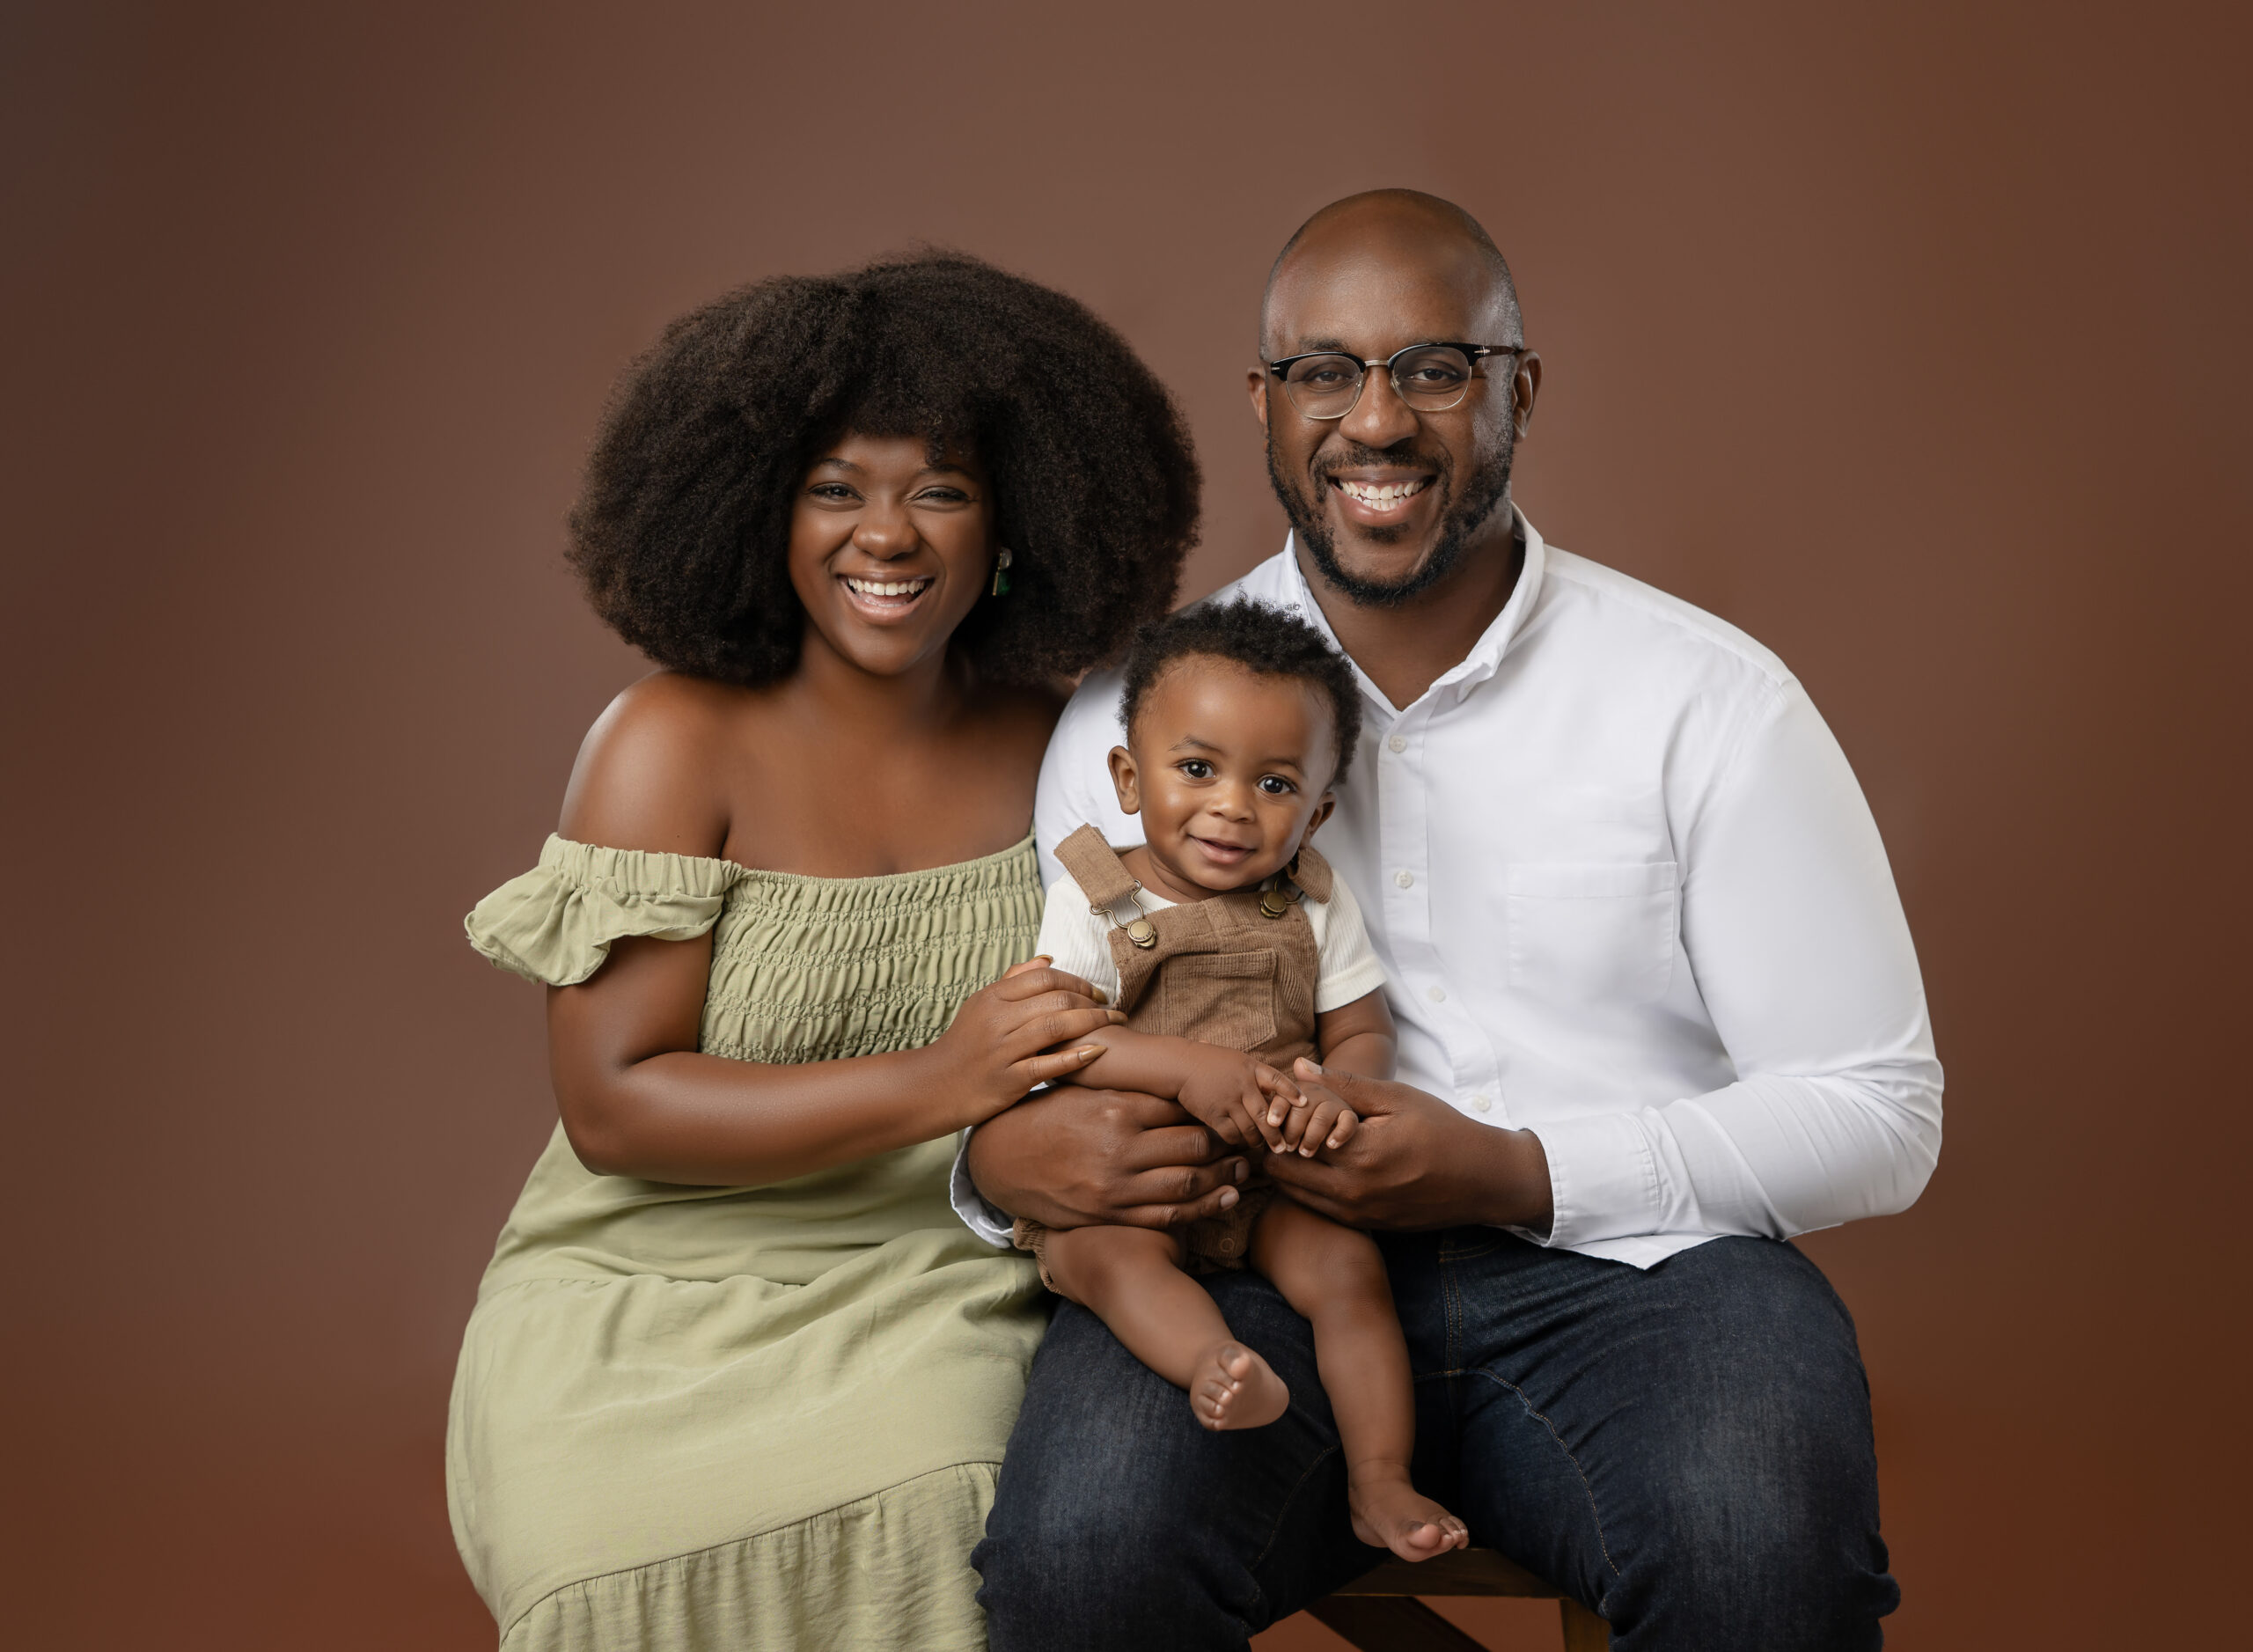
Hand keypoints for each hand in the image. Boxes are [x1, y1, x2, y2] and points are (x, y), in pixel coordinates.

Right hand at [927, 957, 1125, 1125]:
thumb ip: (1014, 981)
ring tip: (1116, 1025)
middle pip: (1055, 999)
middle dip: (1092, 1002)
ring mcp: (1002, 1050)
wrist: (934, 1086)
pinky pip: (1048, 1064)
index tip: (1097, 992)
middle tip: (1112, 1009)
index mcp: (993, 997)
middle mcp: (997, 1020)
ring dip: (1094, 1023)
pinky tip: (1098, 1051)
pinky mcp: (1008, 1080)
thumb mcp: (981, 1005)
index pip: (1044, 978)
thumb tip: (1048, 959)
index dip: (1077, 981)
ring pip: (1056, 1027)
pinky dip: (1076, 1057)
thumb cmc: (964, 1045)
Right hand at [966, 1084, 1251, 1230]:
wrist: (1002, 1160)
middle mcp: (1121, 1146)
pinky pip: (1167, 1214)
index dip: (1213, 1110)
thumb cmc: (1046, 1117)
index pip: (1182, 1108)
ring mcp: (1117, 1184)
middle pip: (1194, 1144)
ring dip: (1223, 1177)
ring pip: (1187, 1182)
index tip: (1232, 1109)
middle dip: (1227, 1144)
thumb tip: (1171, 1080)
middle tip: (1250, 1141)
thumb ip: (1127, 1087)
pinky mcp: (1111, 1212)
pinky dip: (1202, 1208)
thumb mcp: (1083, 1091)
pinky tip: (1224, 1199)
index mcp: (1117, 1108)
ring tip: (1244, 1171)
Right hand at [1177, 1047, 1288, 1151]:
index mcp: (1250, 1068)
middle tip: (1283, 1147)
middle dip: (1276, 1134)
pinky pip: (1231, 1134)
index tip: (1305, 1103)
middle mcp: (1242, 1084)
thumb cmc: (1211, 1062)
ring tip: (1261, 1145)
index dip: (1292, 1092)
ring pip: (1250, 1129)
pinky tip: (1240, 1141)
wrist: (1180, 1065)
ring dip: (1257, 1140)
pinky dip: (1238, 1140)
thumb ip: (1256, 1075)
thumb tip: (1281, 1090)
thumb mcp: (1237, 1060)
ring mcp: (1227, 1100)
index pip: (1277, 1080)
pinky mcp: (1213, 1114)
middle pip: (1265, 1114)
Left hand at [1260, 1061, 1554, 1231]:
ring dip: (1289, 1168)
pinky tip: (1323, 1164)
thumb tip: (1299, 1067)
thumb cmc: (1442, 1130)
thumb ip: (1343, 1084)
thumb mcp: (1395, 1098)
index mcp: (1358, 1154)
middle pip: (1281, 1171)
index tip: (1288, 1102)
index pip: (1291, 1135)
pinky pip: (1317, 1208)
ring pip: (1293, 1193)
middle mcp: (1352, 1191)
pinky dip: (1309, 1187)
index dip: (1284, 1116)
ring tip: (1303, 1142)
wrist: (1483, 1180)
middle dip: (1277, 1145)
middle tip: (1288, 1124)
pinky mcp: (1365, 1226)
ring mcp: (1357, 1213)